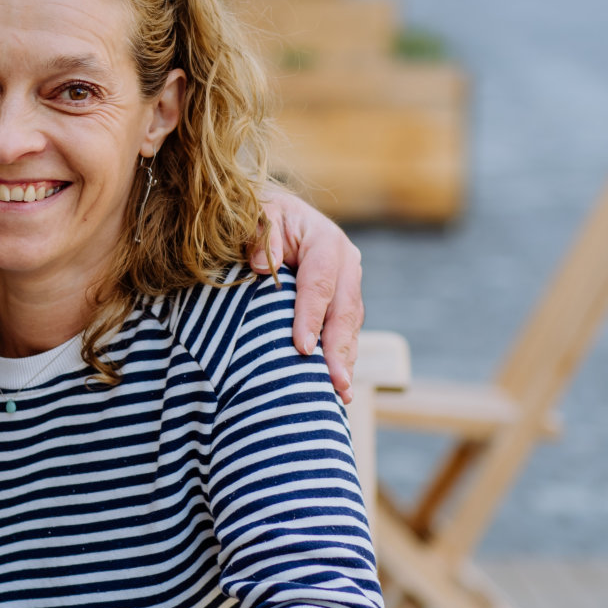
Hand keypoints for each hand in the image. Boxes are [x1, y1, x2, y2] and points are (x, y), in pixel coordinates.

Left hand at [250, 191, 363, 402]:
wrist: (275, 215)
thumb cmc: (261, 216)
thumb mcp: (258, 214)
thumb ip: (261, 235)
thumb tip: (263, 267)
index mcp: (325, 240)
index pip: (320, 282)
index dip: (311, 315)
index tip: (301, 347)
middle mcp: (345, 263)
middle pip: (344, 310)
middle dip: (338, 348)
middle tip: (334, 382)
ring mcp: (348, 284)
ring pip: (350, 325)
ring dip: (345, 359)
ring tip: (339, 392)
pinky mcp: (343, 302)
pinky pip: (347, 332)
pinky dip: (343, 357)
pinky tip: (336, 385)